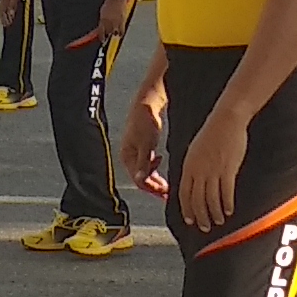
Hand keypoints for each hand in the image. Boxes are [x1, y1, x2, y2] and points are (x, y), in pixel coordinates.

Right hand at [117, 80, 168, 194]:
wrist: (148, 103)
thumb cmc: (145, 120)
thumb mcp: (146, 144)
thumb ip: (144, 164)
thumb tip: (140, 181)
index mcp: (127, 157)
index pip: (139, 180)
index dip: (152, 189)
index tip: (166, 194)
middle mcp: (129, 156)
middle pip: (142, 178)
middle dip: (155, 186)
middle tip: (169, 192)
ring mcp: (135, 152)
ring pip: (145, 172)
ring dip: (156, 178)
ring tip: (167, 182)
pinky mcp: (142, 146)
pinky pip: (148, 163)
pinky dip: (154, 167)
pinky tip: (161, 162)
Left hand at [175, 102, 249, 230]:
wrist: (226, 120)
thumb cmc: (212, 132)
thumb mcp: (195, 150)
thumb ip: (193, 167)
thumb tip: (193, 182)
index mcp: (188, 166)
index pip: (184, 194)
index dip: (187, 210)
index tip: (190, 220)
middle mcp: (198, 171)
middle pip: (197, 201)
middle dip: (200, 217)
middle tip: (205, 227)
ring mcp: (213, 171)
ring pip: (211, 200)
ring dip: (214, 214)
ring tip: (218, 220)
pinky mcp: (228, 170)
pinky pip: (226, 193)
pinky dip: (227, 204)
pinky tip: (229, 210)